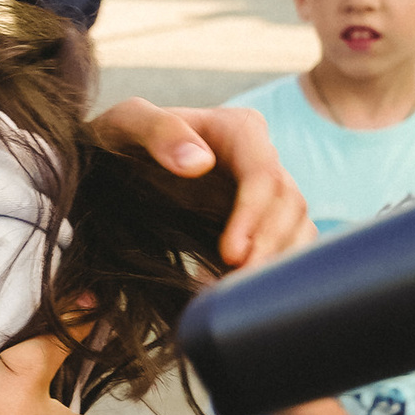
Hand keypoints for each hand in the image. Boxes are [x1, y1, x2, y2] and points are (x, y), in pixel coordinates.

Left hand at [92, 96, 310, 269]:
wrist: (117, 163)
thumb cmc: (121, 137)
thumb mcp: (127, 123)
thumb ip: (159, 131)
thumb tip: (199, 163)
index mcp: (240, 129)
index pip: (264, 174)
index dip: (253, 216)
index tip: (230, 254)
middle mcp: (261, 158)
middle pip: (289, 204)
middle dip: (269, 246)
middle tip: (236, 284)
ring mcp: (264, 191)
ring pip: (297, 226)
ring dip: (276, 262)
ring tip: (237, 291)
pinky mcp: (260, 219)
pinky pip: (286, 243)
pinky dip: (273, 269)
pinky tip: (238, 289)